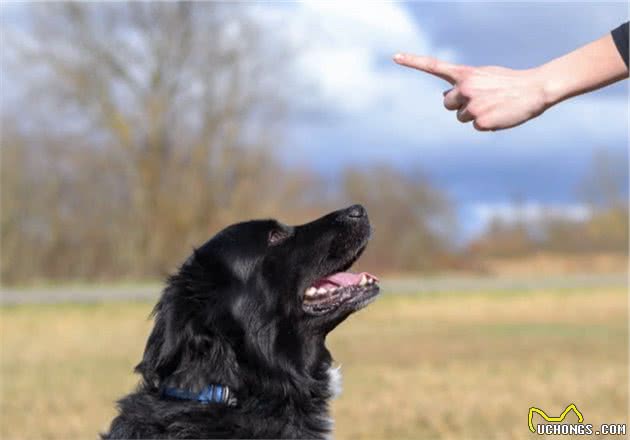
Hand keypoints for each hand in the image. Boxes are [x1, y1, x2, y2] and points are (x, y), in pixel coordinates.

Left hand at [393, 54, 548, 130]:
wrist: (535, 89)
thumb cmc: (509, 83)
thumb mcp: (484, 76)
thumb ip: (463, 84)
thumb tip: (446, 98)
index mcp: (465, 75)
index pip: (433, 66)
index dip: (413, 61)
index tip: (394, 57)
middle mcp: (464, 88)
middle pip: (447, 104)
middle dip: (459, 105)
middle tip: (481, 100)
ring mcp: (471, 105)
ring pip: (461, 117)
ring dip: (474, 115)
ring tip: (494, 106)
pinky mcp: (480, 121)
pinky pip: (476, 127)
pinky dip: (487, 124)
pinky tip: (498, 115)